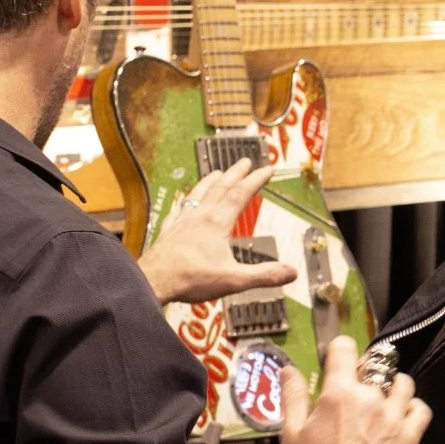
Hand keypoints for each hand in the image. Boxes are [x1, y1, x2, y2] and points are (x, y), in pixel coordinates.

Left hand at [137, 159, 297, 304]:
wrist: (153, 282)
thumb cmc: (190, 280)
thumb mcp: (234, 279)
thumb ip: (264, 275)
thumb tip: (291, 272)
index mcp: (217, 223)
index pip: (241, 194)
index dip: (256, 180)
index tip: (268, 169)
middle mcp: (200, 216)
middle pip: (220, 187)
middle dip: (235, 173)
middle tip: (245, 161)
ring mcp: (182, 221)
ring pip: (198, 194)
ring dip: (210, 181)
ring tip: (216, 172)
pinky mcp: (169, 231)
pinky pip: (178, 209)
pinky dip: (184, 201)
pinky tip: (182, 201)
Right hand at [275, 337, 430, 443]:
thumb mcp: (292, 434)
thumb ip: (293, 397)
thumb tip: (288, 370)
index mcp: (338, 393)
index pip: (344, 349)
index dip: (341, 350)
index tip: (340, 359)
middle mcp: (369, 399)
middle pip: (376, 367)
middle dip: (367, 375)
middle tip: (359, 392)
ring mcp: (393, 417)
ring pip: (403, 384)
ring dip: (394, 387)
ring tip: (387, 400)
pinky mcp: (409, 438)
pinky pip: (420, 411)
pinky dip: (414, 409)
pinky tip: (404, 417)